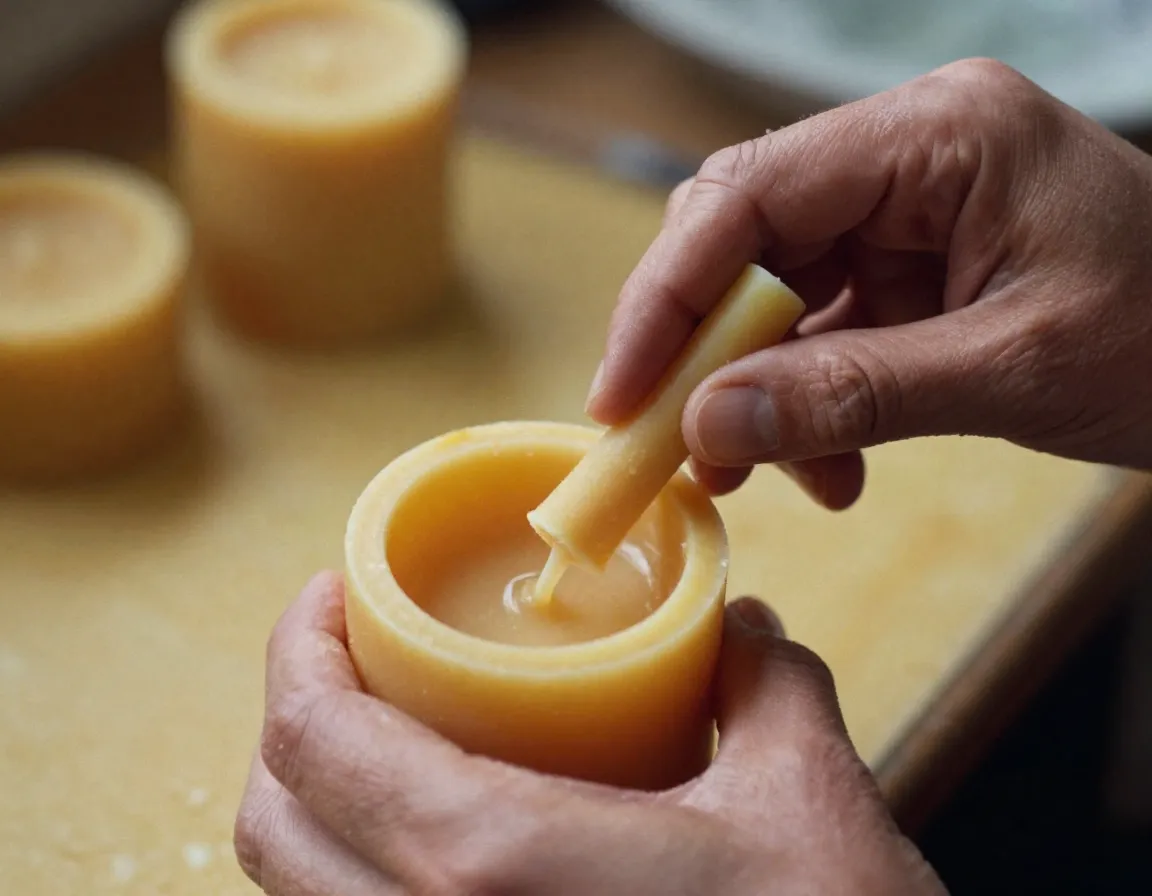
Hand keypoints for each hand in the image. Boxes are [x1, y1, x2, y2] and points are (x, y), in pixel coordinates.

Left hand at [235, 573, 944, 894]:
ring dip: (318, 804)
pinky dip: (355, 879)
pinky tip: (434, 842)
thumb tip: (741, 632)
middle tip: (358, 655)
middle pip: (273, 823)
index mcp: (486, 867)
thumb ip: (766, 686)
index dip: (297, 647)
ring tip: (388, 737)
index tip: (331, 593)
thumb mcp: (808, 798)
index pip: (314, 738)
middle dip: (296, 720)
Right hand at [586, 58, 1151, 508]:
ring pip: (771, 292)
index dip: (665, 296)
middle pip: (742, 236)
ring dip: (753, 390)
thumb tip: (708, 426)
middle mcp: (907, 155)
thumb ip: (853, 396)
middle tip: (672, 442)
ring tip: (762, 474)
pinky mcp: (912, 265)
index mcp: (938, 136)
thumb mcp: (1012, 371)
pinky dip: (804, 402)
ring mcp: (907, 209)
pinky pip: (820, 329)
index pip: (749, 194)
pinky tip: (828, 466)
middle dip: (698, 348)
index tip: (620, 393)